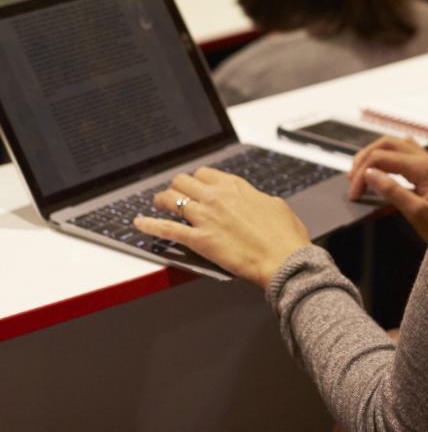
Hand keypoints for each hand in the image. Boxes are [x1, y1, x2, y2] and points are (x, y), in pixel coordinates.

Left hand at [134, 167, 310, 288]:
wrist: (284, 258)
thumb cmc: (284, 235)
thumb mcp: (274, 205)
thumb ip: (256, 200)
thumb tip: (252, 201)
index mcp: (236, 186)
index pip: (205, 173)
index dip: (196, 180)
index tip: (194, 186)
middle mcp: (217, 197)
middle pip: (183, 182)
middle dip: (177, 188)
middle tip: (174, 196)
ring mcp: (206, 217)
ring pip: (171, 199)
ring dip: (162, 201)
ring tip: (158, 205)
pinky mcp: (199, 240)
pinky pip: (166, 229)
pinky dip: (149, 226)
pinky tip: (138, 224)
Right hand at [347, 136, 427, 241]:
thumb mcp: (417, 214)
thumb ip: (392, 191)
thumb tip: (369, 174)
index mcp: (423, 167)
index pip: (381, 158)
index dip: (362, 174)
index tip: (353, 194)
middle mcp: (426, 159)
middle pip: (386, 144)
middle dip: (364, 158)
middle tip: (352, 178)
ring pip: (395, 144)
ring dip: (375, 154)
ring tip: (362, 172)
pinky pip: (405, 151)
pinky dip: (389, 156)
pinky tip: (383, 168)